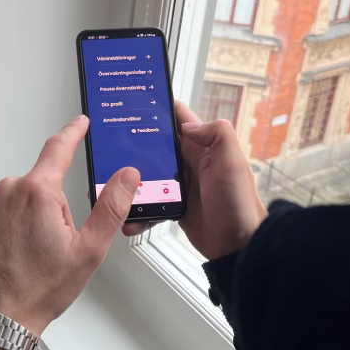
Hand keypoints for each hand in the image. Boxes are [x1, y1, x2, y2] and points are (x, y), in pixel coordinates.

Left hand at [0, 115, 139, 335]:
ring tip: (30, 255)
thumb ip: (112, 206)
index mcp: (38, 192)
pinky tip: (12, 254)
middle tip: (54, 245)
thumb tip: (127, 176)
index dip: (73, 132)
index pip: (58, 148)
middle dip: (53, 207)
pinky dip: (8, 227)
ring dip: (29, 218)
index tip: (79, 123)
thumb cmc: (40, 289)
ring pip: (20, 200)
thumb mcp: (89, 249)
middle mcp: (7, 191)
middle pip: (42, 185)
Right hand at [123, 102, 266, 259]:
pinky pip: (151, 203)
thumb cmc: (240, 205)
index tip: (135, 102)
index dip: (160, 107)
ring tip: (112, 186)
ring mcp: (181, 185)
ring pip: (148, 174)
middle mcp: (191, 162)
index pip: (180, 119)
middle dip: (134, 144)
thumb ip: (217, 134)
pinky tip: (129, 218)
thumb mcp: (233, 163)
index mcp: (204, 147)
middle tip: (109, 146)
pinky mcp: (175, 206)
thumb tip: (188, 126)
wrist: (239, 247)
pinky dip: (139, 210)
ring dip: (132, 180)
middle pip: (156, 146)